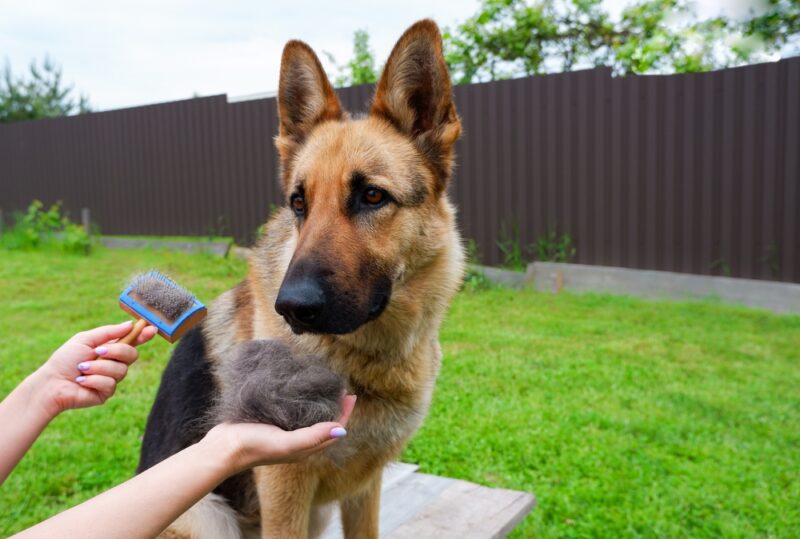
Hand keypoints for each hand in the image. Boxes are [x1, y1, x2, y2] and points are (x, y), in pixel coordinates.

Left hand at [31, 321, 157, 416]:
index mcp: (110, 348)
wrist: (52, 383)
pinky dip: (94, 380)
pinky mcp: (106, 393)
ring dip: (99, 368)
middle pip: (132, 355)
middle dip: (116, 351)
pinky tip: (81, 381)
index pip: (132, 341)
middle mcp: (114, 363)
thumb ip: (108, 332)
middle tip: (98, 352)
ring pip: (121, 370)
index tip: (152, 329)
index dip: (143, 335)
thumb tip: (130, 325)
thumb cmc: (65, 360)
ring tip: (82, 369)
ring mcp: (112, 378)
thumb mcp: (85, 340)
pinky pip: (110, 384)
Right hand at [206, 394, 356, 473]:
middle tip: (340, 389)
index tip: (350, 395)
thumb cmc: (254, 446)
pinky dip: (302, 403)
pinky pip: (294, 414)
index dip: (344, 414)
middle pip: (324, 425)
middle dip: (335, 408)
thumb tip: (342, 430)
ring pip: (310, 419)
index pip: (333, 431)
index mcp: (304, 449)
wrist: (222, 448)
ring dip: (320, 405)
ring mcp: (284, 434)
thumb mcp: (286, 442)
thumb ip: (312, 437)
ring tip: (325, 388)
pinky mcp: (272, 425)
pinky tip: (300, 392)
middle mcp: (297, 442)